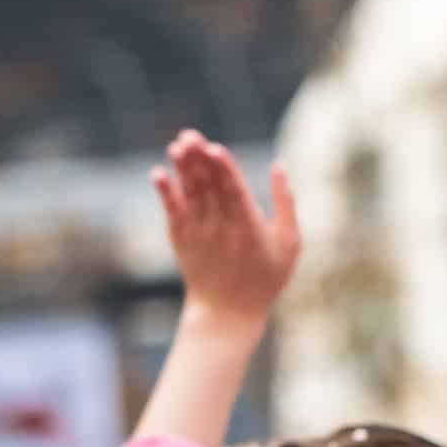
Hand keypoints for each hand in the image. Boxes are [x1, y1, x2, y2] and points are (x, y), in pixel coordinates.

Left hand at [151, 130, 301, 326]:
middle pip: (208, 186)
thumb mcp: (289, 244)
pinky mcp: (181, 238)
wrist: (227, 311)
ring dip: (182, 168)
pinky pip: (171, 211)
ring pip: (189, 193)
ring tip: (178, 144)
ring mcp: (198, 232)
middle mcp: (221, 227)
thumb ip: (286, 204)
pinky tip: (157, 173)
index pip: (234, 190)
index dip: (223, 168)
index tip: (214, 148)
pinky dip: (164, 192)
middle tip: (190, 135)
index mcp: (249, 226)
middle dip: (199, 159)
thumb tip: (279, 167)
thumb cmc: (265, 276)